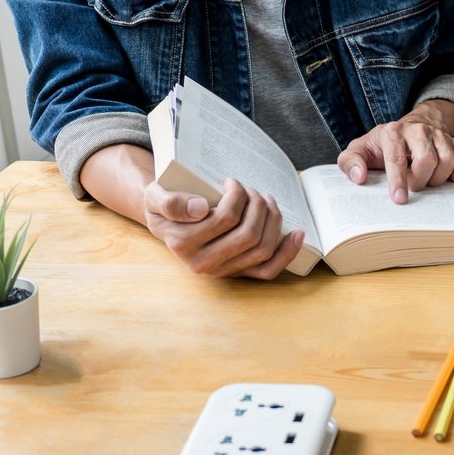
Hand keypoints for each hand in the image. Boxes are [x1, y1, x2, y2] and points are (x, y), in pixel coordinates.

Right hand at [144, 178, 304, 278]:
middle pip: (248, 234)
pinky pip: (268, 270)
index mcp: (183, 244)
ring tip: (265, 200)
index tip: (231, 182)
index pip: (225, 218)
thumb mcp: (155, 196)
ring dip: (272, 219)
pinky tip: (298, 234)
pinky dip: (287, 253)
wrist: (166, 224)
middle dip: (258, 205)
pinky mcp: (238, 273)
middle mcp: (203, 263)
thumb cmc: (165, 205)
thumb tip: (200, 209)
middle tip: (251, 189)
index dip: (237, 195)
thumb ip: (170, 201)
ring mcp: (223, 271)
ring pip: (262, 248)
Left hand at [338, 101, 453, 203]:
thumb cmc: (382, 146)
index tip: (400, 199)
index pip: (397, 157)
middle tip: (413, 186)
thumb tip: (359, 177)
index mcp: (392, 132)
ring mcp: (439, 135)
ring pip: (448, 162)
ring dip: (437, 180)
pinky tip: (444, 177)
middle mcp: (418, 130)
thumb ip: (350, 162)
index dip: (398, 181)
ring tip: (426, 181)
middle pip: (427, 160)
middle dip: (420, 181)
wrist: (408, 130)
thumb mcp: (359, 150)